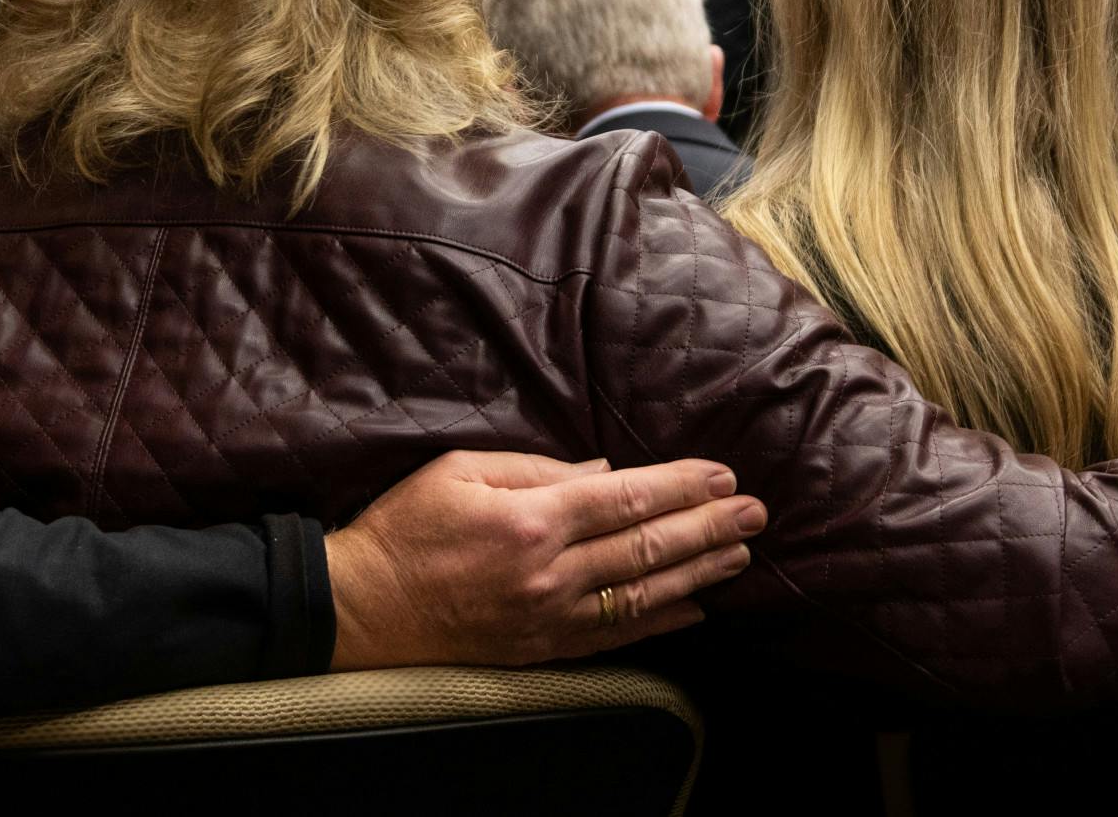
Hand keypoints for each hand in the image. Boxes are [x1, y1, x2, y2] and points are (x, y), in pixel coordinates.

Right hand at [324, 450, 763, 669]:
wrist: (362, 608)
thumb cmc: (405, 527)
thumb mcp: (460, 470)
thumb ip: (535, 468)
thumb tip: (604, 474)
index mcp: (530, 520)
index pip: (626, 499)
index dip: (681, 486)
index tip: (722, 475)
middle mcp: (549, 573)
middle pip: (647, 547)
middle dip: (708, 527)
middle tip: (755, 513)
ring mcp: (549, 618)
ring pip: (643, 595)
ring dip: (699, 573)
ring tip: (740, 554)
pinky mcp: (542, 648)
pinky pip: (616, 638)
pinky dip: (662, 622)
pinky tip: (695, 609)